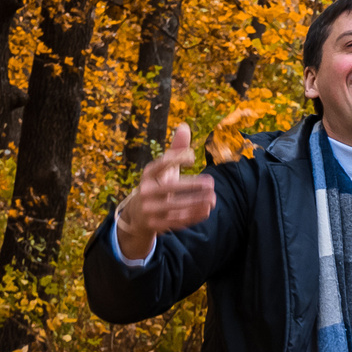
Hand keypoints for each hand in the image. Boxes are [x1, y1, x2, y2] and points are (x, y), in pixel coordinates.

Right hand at [115, 124, 216, 260]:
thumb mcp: (164, 169)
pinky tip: (207, 210)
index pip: (161, 163)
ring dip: (195, 203)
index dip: (176, 158)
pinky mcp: (155, 224)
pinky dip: (192, 216)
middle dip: (191, 186)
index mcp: (148, 174)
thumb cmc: (157, 185)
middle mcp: (145, 191)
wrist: (138, 216)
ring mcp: (149, 209)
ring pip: (174, 206)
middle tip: (211, 183)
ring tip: (213, 197)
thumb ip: (175, 150)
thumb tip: (185, 126)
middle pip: (169, 187)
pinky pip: (175, 221)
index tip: (193, 157)